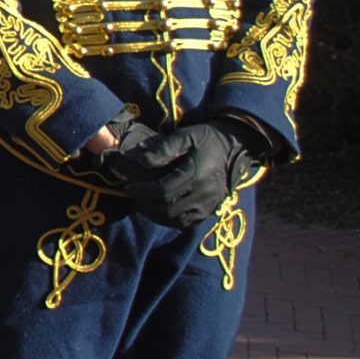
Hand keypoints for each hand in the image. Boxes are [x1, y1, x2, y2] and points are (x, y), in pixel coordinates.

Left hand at [100, 119, 256, 230]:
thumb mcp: (184, 135)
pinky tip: (157, 208)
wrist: (231, 148)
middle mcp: (205, 192)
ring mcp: (209, 204)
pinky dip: (168, 219)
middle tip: (134, 194)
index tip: (129, 185)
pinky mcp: (209, 211)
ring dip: (154, 213)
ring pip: (176, 219)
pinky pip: (185, 223)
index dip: (143, 191)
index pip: (164, 190)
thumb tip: (141, 161)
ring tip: (142, 201)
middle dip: (146, 203)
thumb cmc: (203, 139)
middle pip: (168, 208)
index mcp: (197, 173)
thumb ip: (163, 148)